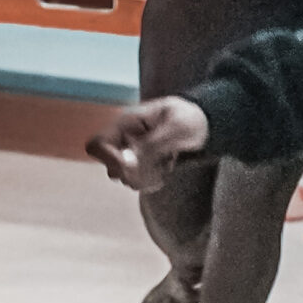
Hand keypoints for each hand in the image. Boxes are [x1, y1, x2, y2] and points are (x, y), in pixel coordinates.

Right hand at [86, 96, 208, 191]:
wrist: (206, 125)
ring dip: (146, 178)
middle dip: (136, 173)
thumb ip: (151, 145)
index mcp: (126, 122)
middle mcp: (124, 139)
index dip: (109, 159)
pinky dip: (151, 181)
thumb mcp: (176, 128)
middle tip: (160, 166)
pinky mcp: (141, 165)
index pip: (96, 145)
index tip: (133, 164)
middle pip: (111, 168)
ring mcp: (132, 153)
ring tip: (167, 164)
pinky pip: (136, 182)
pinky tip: (166, 170)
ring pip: (124, 178)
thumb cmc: (191, 119)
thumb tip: (127, 164)